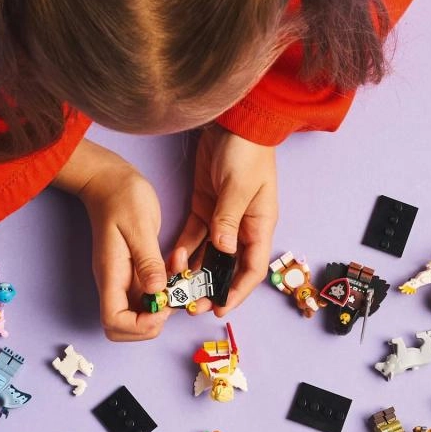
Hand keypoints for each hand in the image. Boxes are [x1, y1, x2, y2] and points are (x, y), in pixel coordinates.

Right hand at [53, 139, 169, 340]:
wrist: (111, 180)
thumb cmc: (122, 197)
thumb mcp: (139, 226)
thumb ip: (148, 261)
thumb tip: (156, 291)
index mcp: (111, 275)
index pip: (114, 321)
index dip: (139, 325)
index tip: (161, 306)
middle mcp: (115, 282)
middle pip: (124, 327)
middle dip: (151, 324)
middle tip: (171, 299)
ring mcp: (125, 279)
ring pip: (139, 314)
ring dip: (162, 307)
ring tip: (178, 279)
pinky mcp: (136, 272)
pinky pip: (150, 295)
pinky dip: (166, 290)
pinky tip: (177, 268)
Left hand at [174, 123, 277, 314]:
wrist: (234, 123)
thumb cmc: (246, 153)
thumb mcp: (238, 187)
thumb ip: (229, 219)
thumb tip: (222, 250)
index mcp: (259, 225)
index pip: (252, 268)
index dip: (238, 292)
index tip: (220, 309)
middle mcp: (242, 227)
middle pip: (228, 266)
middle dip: (211, 287)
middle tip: (191, 305)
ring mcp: (223, 219)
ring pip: (208, 255)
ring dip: (194, 271)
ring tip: (176, 288)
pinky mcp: (205, 208)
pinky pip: (194, 237)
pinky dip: (184, 250)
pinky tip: (171, 262)